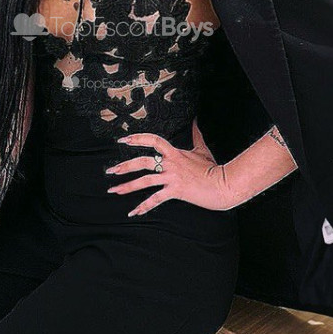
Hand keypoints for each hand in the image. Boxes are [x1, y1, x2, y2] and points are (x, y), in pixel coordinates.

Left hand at [105, 118, 235, 214]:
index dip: (137, 139)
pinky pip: (155, 200)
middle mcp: (170, 164)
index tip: (123, 140)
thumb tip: (195, 121)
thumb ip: (196, 134)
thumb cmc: (213, 168)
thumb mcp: (202, 148)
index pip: (153, 140)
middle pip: (142, 162)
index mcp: (174, 152)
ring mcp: (172, 178)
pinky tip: (133, 213)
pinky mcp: (175, 191)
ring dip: (127, 187)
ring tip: (114, 190)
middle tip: (110, 171)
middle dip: (124, 166)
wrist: (222, 184)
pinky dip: (143, 207)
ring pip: (144, 181)